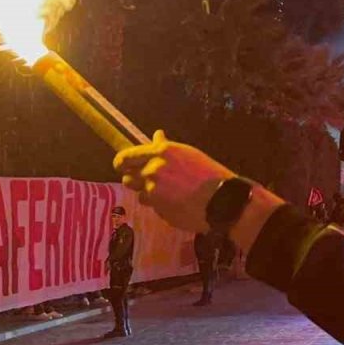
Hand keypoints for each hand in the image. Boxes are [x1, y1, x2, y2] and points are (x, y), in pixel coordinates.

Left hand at [114, 130, 234, 233]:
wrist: (222, 199)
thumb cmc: (209, 173)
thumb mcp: (188, 154)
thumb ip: (167, 147)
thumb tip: (156, 135)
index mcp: (160, 153)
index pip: (125, 157)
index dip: (121, 163)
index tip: (122, 166)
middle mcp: (152, 171)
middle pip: (128, 177)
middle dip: (136, 180)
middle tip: (149, 180)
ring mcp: (153, 192)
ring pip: (140, 194)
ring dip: (150, 194)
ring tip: (169, 193)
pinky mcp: (158, 209)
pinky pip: (153, 207)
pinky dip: (161, 206)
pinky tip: (177, 203)